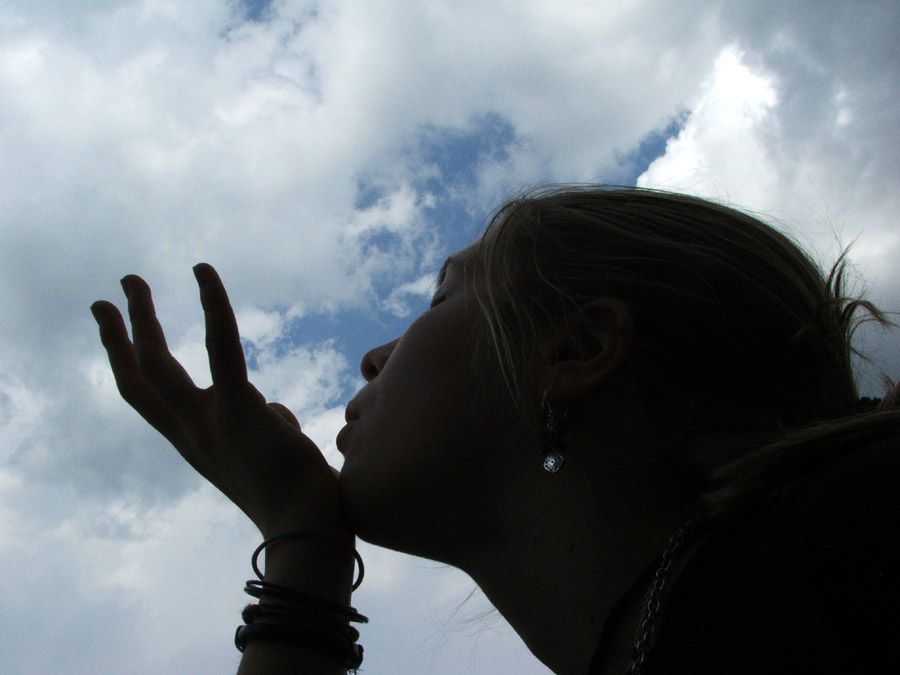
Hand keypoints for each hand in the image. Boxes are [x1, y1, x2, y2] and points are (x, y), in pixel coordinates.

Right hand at [91, 264, 348, 540]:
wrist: (308, 531)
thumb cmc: (299, 497)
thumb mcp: (270, 456)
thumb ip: (263, 426)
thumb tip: (271, 409)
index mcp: (197, 445)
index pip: (150, 402)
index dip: (129, 366)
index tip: (123, 336)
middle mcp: (191, 435)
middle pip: (139, 380)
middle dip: (119, 337)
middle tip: (107, 298)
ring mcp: (208, 423)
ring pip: (155, 364)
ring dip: (140, 317)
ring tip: (130, 279)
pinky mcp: (237, 409)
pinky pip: (220, 346)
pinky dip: (212, 306)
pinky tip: (202, 272)